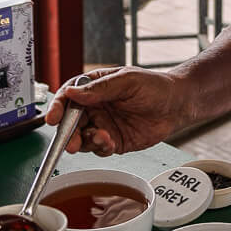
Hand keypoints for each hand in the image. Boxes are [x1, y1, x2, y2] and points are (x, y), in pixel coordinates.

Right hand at [44, 67, 184, 155]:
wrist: (177, 105)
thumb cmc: (154, 86)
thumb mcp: (127, 81)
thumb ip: (100, 89)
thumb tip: (73, 93)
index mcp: (93, 88)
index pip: (68, 97)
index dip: (57, 107)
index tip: (52, 118)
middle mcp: (94, 107)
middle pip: (70, 122)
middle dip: (67, 133)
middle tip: (71, 142)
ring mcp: (103, 125)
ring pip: (81, 138)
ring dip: (85, 141)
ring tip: (101, 137)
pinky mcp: (113, 142)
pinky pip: (98, 148)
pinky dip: (100, 147)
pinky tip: (109, 142)